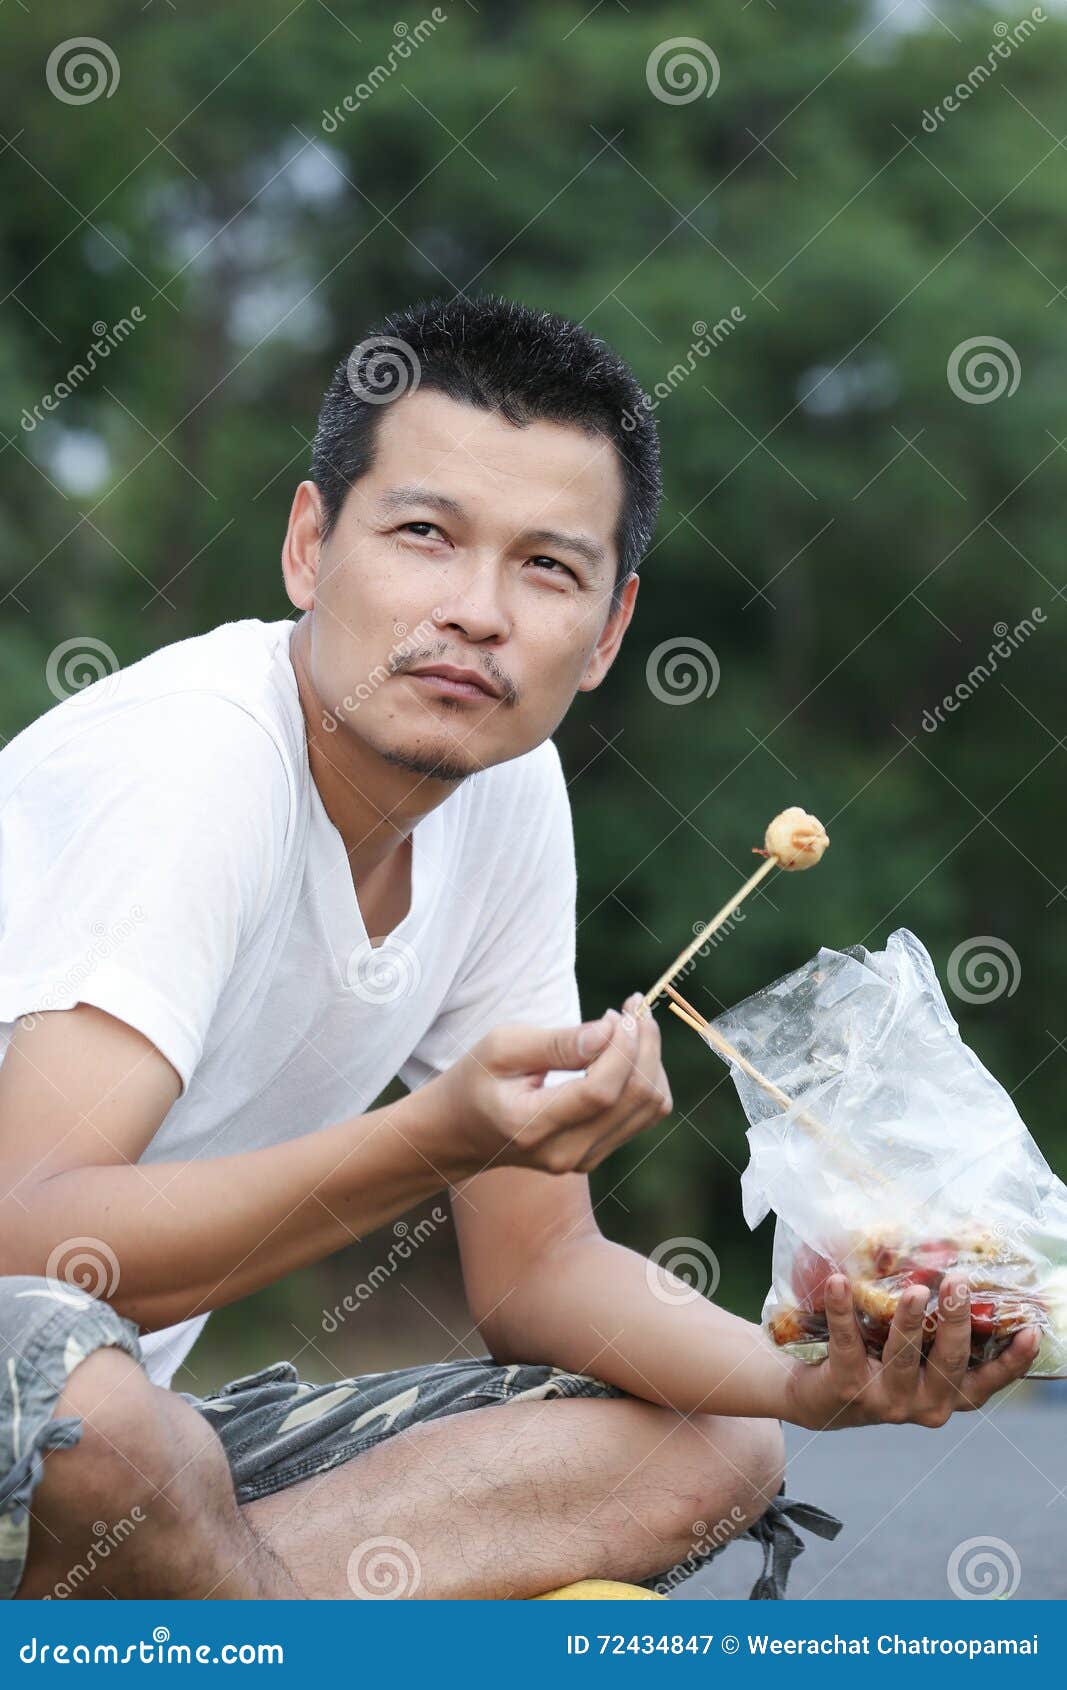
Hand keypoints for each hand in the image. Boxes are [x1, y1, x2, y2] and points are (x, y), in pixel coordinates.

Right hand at [425, 994, 671, 1178]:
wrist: (459, 1132)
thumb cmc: (476, 1079)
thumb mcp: (502, 1048)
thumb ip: (557, 1043)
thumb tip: (610, 1030)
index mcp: (532, 1126)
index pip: (600, 1092)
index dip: (622, 1048)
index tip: (621, 1011)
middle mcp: (563, 1152)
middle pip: (634, 1098)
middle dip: (644, 1044)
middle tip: (632, 1007)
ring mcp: (583, 1160)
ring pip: (649, 1106)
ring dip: (650, 1059)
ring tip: (629, 1026)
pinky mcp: (596, 1154)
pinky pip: (643, 1115)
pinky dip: (647, 1078)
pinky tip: (626, 1053)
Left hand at [783, 1271, 1041, 1431]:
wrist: (818, 1398)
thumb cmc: (878, 1362)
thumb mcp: (915, 1353)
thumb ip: (938, 1329)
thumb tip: (954, 1264)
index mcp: (947, 1394)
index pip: (987, 1380)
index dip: (1012, 1361)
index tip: (1031, 1331)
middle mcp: (925, 1404)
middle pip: (949, 1362)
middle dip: (957, 1321)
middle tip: (959, 1282)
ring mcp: (886, 1401)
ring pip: (903, 1357)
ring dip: (910, 1321)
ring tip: (916, 1290)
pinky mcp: (847, 1389)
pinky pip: (847, 1344)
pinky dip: (842, 1310)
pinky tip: (839, 1283)